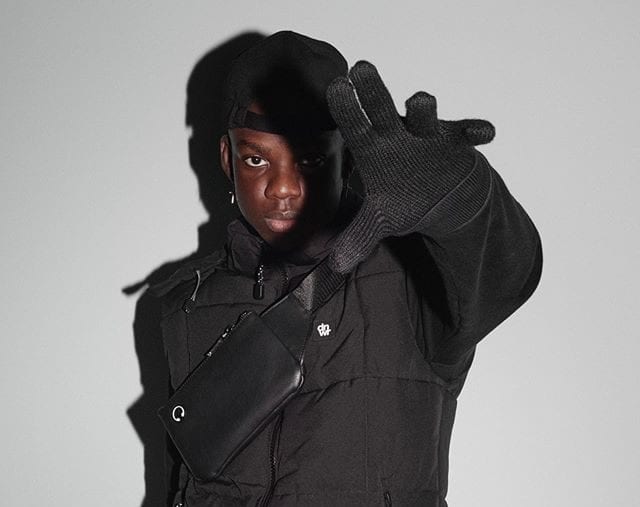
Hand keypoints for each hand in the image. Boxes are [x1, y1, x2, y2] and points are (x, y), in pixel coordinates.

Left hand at [327, 61, 494, 272]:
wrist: (443, 194)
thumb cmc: (407, 198)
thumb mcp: (381, 219)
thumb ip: (358, 238)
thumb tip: (336, 267)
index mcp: (374, 148)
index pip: (354, 124)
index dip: (346, 107)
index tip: (337, 88)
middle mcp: (398, 135)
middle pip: (382, 108)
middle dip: (373, 90)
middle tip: (361, 68)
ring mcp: (428, 135)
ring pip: (423, 115)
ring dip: (422, 108)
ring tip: (419, 101)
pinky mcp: (456, 142)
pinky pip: (467, 132)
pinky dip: (475, 130)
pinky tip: (485, 132)